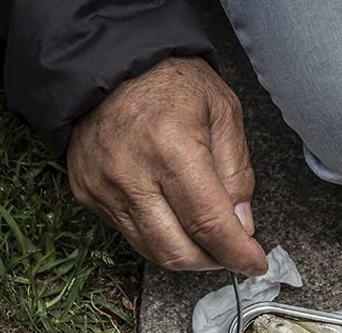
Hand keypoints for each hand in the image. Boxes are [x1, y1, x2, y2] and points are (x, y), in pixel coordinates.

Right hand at [67, 56, 267, 274]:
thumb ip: (237, 173)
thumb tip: (242, 225)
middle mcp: (131, 173)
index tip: (254, 262)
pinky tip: (172, 214)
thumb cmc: (169, 79)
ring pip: (152, 250)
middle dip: (212, 261)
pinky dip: (158, 235)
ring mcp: (103, 187)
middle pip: (177, 251)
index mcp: (170, 148)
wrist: (107, 60)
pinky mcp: (87, 194)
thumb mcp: (223, 111)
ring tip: (205, 235)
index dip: (237, 253)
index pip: (209, 224)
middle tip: (231, 251)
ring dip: (186, 254)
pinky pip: (129, 234)